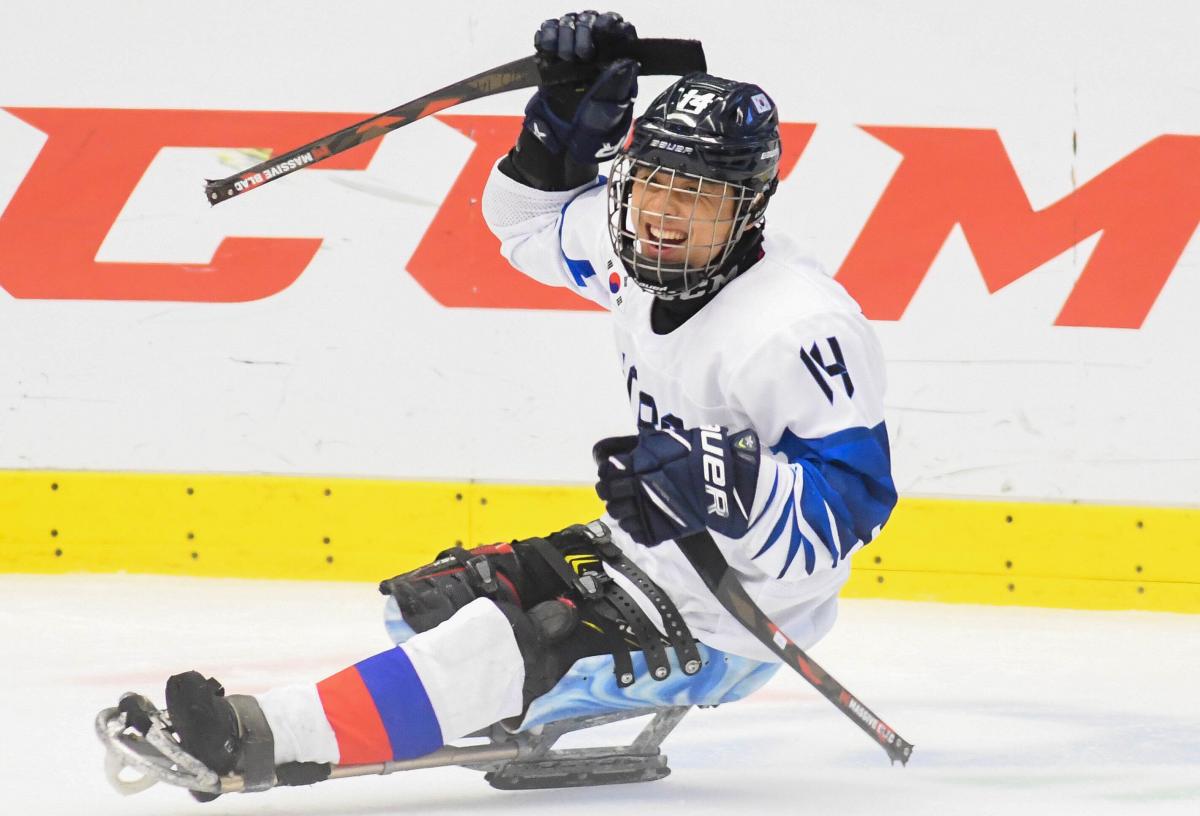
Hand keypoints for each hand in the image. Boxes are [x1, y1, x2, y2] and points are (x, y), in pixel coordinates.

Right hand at [524, 11, 638, 163]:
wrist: (564, 135)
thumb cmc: (594, 124)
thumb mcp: (610, 108)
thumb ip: (619, 84)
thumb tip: (628, 62)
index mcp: (617, 57)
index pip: (618, 26)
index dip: (610, 24)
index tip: (602, 32)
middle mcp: (596, 47)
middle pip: (591, 19)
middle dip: (584, 32)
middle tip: (581, 55)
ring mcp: (572, 46)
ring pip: (569, 21)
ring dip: (564, 34)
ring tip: (563, 56)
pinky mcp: (551, 51)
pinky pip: (547, 30)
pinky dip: (546, 36)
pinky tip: (547, 50)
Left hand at [594, 425, 761, 545]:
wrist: (719, 479)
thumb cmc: (694, 455)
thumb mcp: (663, 441)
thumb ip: (642, 447)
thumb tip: (627, 452)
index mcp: (634, 467)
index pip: (606, 473)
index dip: (607, 474)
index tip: (613, 474)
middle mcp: (635, 490)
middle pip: (608, 496)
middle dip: (611, 493)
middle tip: (620, 492)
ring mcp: (645, 512)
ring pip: (619, 517)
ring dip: (622, 511)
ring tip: (633, 506)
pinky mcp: (658, 530)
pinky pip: (636, 534)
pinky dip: (637, 528)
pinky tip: (644, 520)